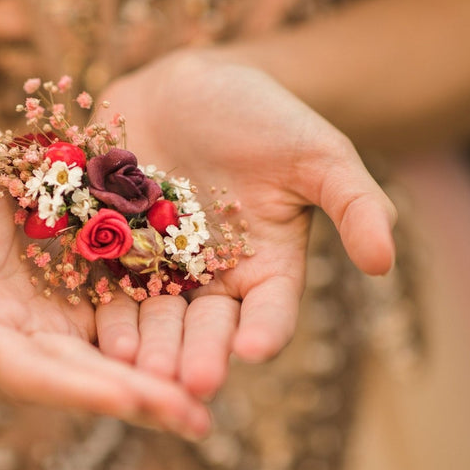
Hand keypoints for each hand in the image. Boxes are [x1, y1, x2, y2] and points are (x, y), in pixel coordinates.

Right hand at [0, 119, 209, 437]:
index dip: (80, 389)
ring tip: (215, 395)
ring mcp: (63, 312)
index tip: (133, 402)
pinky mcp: (94, 284)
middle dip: (139, 398)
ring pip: (118, 353)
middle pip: (85, 374)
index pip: (31, 372)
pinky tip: (216, 337)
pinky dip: (171, 328)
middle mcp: (27, 333)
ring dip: (165, 376)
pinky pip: (136, 310)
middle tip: (196, 420)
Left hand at [92, 53, 396, 396]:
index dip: (264, 331)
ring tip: (130, 367)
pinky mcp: (108, 252)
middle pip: (205, 328)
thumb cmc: (264, 116)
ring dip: (142, 344)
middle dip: (196, 354)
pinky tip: (85, 326)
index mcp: (266, 270)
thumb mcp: (317, 154)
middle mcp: (211, 282)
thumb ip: (354, 203)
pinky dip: (96, 304)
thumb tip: (385, 262)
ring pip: (150, 316)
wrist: (189, 85)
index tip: (254, 351)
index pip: (270, 311)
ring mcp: (156, 270)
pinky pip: (101, 282)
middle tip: (186, 384)